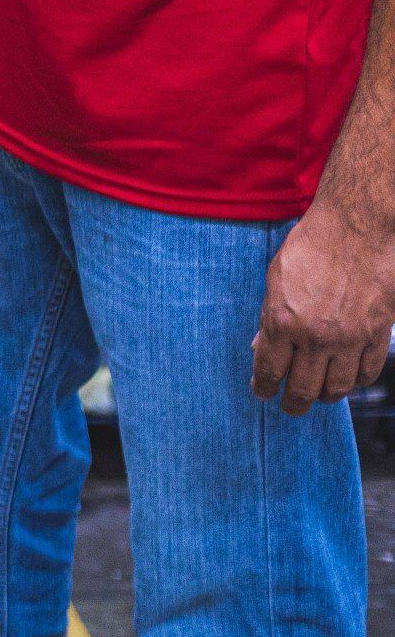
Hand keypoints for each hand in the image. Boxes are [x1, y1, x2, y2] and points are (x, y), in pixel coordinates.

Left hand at [251, 199, 394, 414]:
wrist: (358, 229)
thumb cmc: (312, 246)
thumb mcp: (276, 278)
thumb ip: (269, 316)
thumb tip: (260, 346)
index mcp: (281, 321)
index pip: (268, 370)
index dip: (263, 387)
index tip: (262, 393)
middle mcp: (314, 337)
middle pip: (303, 389)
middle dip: (293, 404)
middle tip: (290, 408)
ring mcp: (349, 339)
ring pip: (338, 388)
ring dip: (325, 396)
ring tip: (318, 396)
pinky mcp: (377, 335)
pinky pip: (368, 372)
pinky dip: (357, 381)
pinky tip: (348, 380)